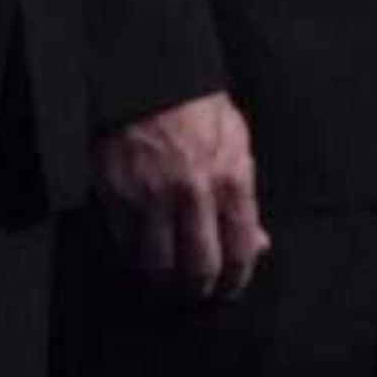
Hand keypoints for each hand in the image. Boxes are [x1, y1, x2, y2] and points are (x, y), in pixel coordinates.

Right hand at [94, 89, 266, 300]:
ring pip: (158, 266)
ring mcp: (151, 198)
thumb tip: (259, 243)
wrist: (151, 81)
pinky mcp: (117, 198)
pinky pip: (125, 249)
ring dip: (164, 285)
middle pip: (198, 267)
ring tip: (168, 286)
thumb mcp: (237, 145)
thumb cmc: (199, 112)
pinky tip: (141, 264)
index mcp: (230, 178)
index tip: (230, 289)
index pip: (239, 248)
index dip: (235, 279)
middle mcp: (192, 193)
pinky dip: (134, 264)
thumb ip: (246, 199)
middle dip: (200, 290)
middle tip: (198, 295)